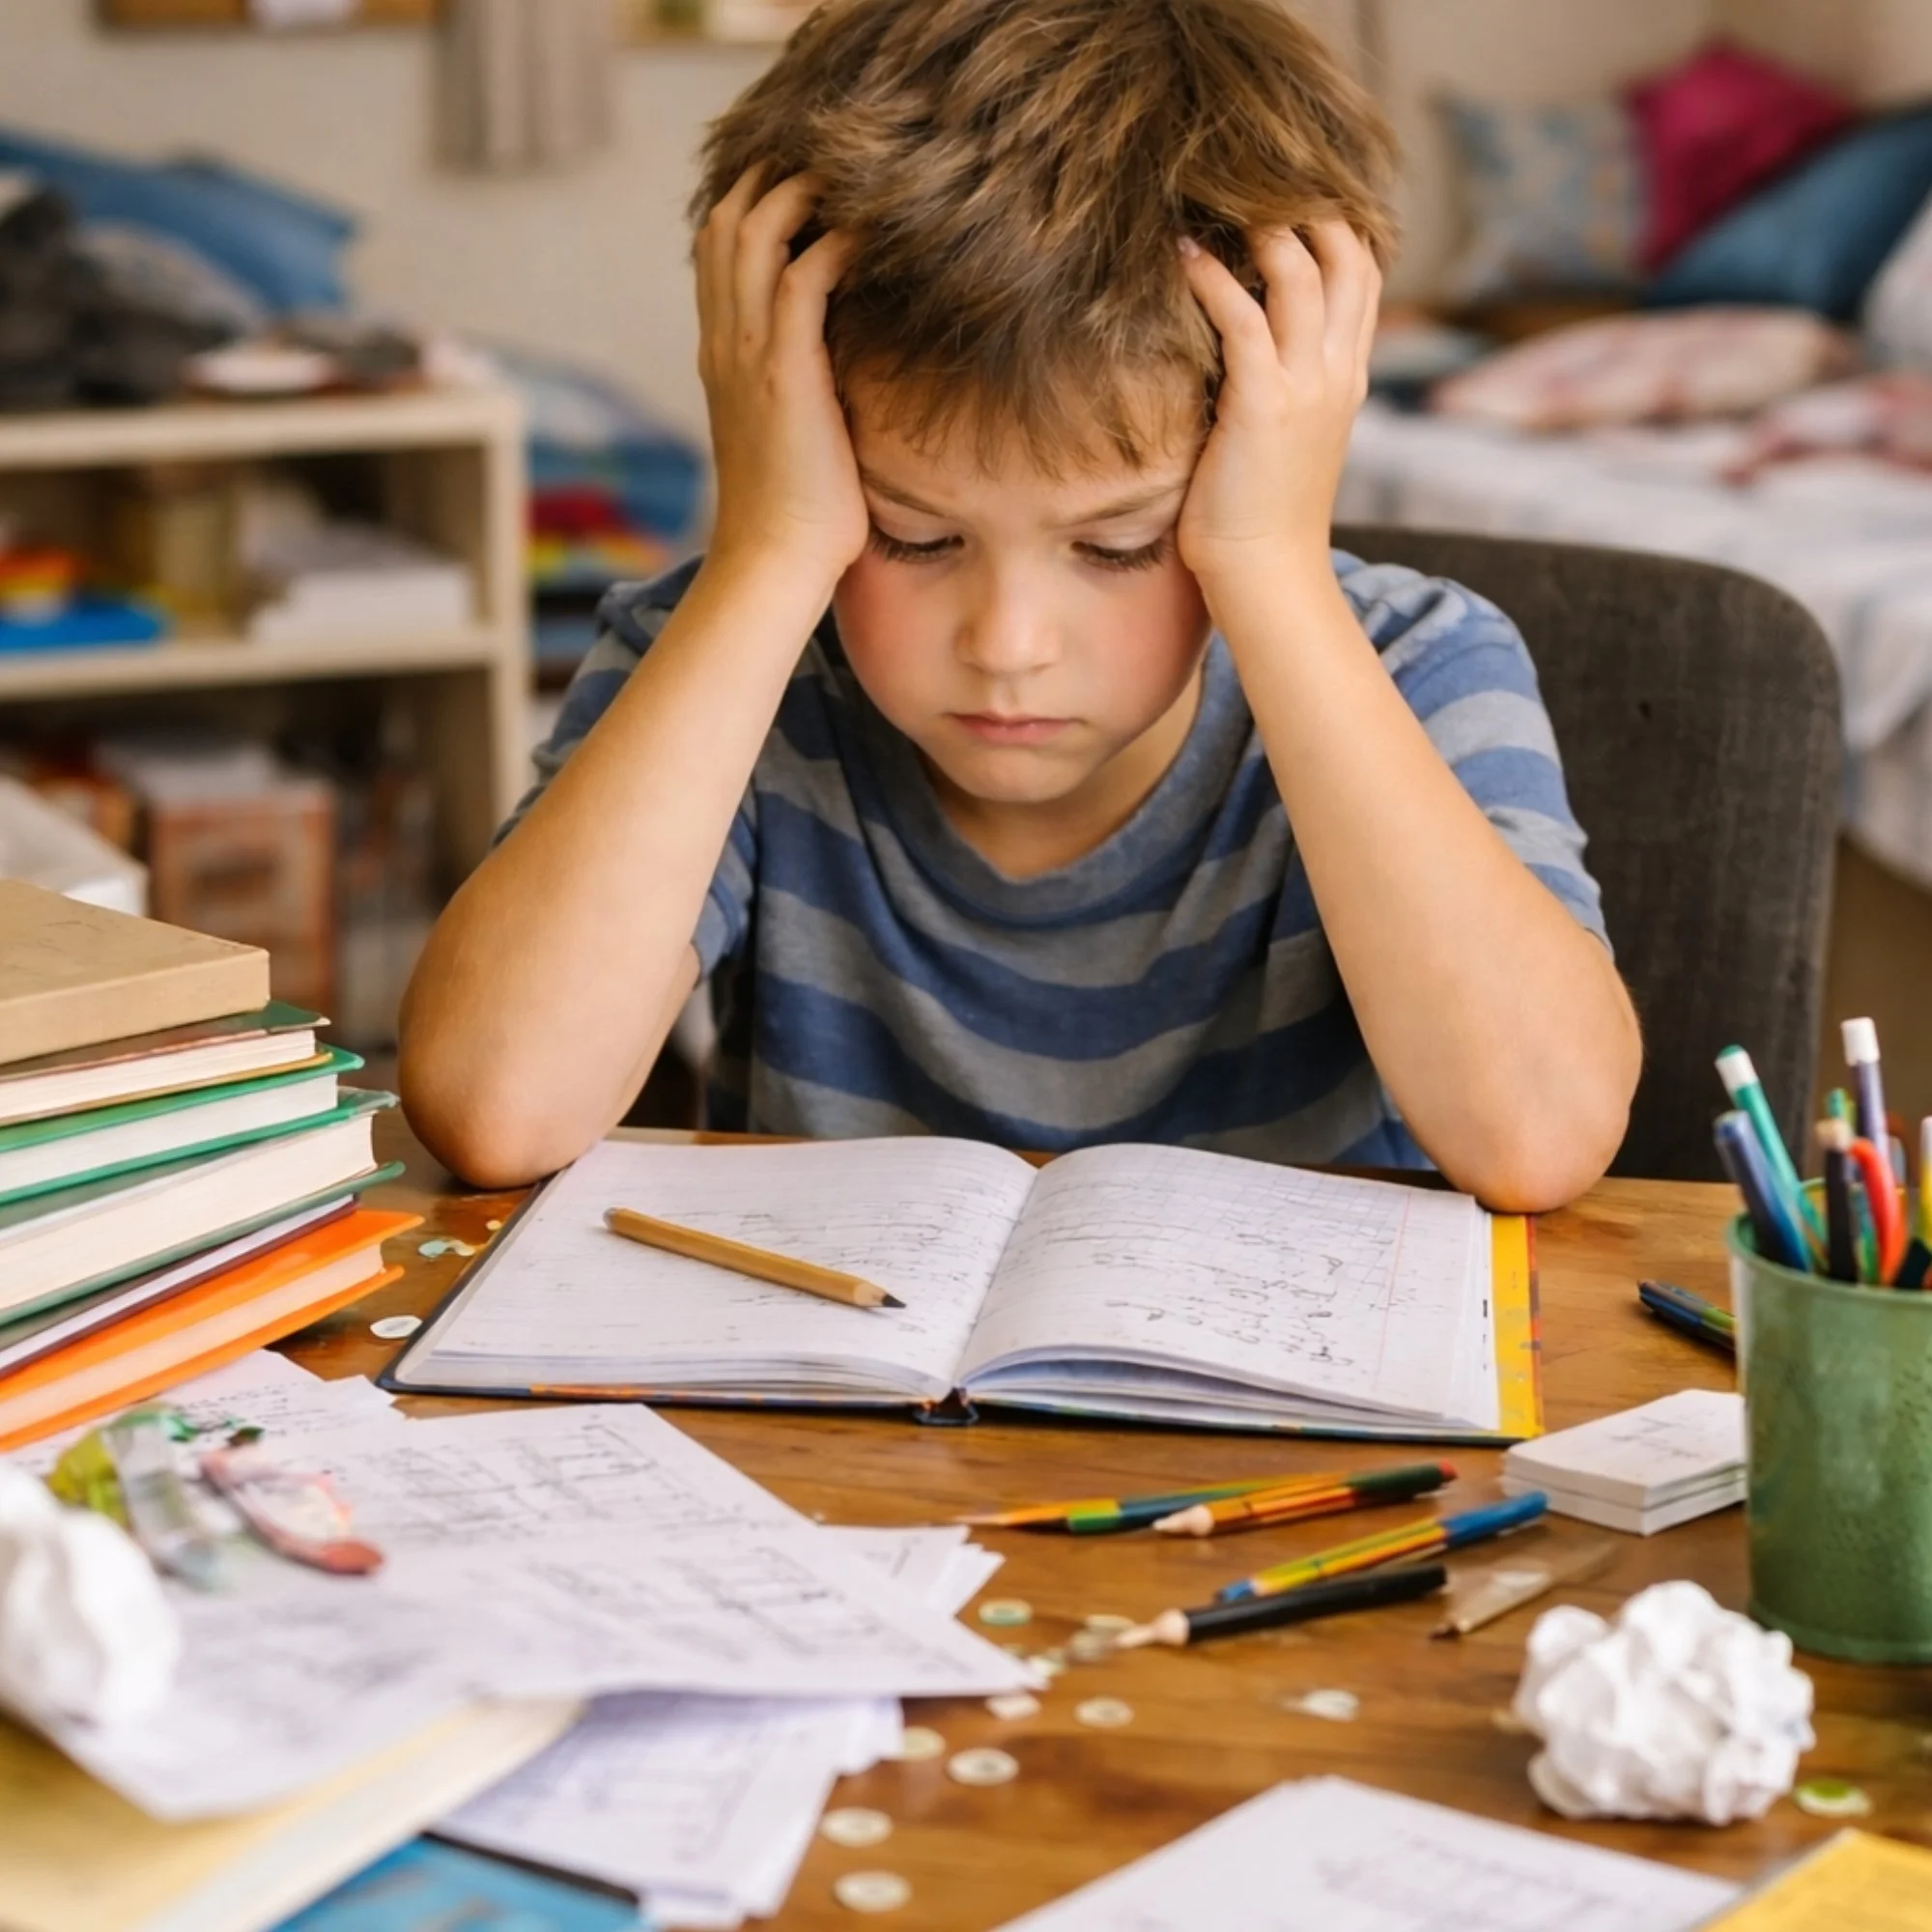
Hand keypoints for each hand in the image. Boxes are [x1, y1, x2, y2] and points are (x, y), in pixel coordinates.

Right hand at [696, 169, 866, 589]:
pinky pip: (802, 275)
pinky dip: (835, 242)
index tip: (804, 184)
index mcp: (722, 355)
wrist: (775, 561)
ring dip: (804, 194)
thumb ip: (802, 386)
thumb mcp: (791, 434)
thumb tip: (843, 366)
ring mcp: (747, 352)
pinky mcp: (784, 369)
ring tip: (852, 177)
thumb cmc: (798, 516)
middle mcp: (724, 342)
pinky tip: (869, 235)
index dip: (754, 203)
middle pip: (729, 222)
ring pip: (756, 232)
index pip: (719, 250)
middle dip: (775, 178)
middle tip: (831, 160)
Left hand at [1175, 220, 1380, 591]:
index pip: (1361, 275)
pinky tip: (1183, 257)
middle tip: (1250, 177)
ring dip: (1259, 227)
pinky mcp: (1265, 405)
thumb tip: (1240, 353)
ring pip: (1300, 272)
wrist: (1268, 577)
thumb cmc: (1260, 518)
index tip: (1290, 191)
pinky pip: (1244, 319)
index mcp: (1347, 377)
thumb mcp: (1285, 439)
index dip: (1335, 222)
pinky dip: (1212, 279)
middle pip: (1345, 254)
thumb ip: (1280, 388)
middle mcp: (1338, 372)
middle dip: (1305, 205)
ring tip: (1215, 202)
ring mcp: (1307, 386)